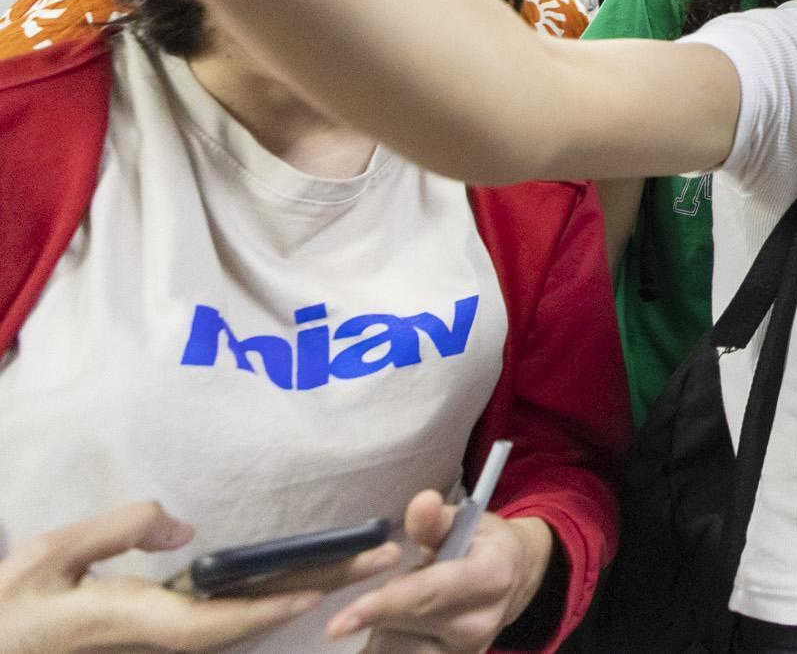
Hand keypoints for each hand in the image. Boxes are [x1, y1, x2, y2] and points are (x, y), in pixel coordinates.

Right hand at [0, 500, 382, 653]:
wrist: (1, 641)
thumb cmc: (15, 605)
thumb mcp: (51, 554)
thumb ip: (118, 530)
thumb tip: (184, 528)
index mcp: (139, 621)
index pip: (219, 622)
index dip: (272, 609)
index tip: (324, 590)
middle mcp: (161, 636)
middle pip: (251, 620)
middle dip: (318, 590)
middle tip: (384, 560)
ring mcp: (161, 637)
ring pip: (244, 621)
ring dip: (303, 591)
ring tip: (361, 562)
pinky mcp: (156, 630)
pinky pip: (225, 618)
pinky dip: (271, 597)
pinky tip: (300, 578)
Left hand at [326, 491, 550, 653]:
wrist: (514, 581)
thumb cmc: (480, 545)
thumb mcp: (463, 523)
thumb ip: (435, 521)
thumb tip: (421, 502)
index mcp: (489, 578)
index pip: (426, 596)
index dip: (380, 607)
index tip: (335, 625)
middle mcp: (480, 624)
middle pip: (402, 627)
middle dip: (378, 611)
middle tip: (389, 592)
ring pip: (394, 651)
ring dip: (381, 633)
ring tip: (400, 612)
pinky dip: (384, 649)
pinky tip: (392, 633)